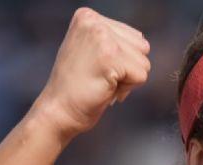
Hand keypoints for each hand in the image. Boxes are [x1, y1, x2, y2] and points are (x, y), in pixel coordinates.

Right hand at [31, 7, 151, 137]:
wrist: (58, 111)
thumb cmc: (75, 87)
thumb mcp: (90, 51)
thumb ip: (112, 40)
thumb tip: (142, 42)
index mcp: (87, 16)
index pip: (133, 37)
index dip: (122, 60)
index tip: (97, 68)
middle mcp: (95, 21)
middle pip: (141, 47)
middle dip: (128, 68)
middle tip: (100, 77)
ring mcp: (102, 38)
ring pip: (143, 62)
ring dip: (127, 79)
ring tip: (102, 82)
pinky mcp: (110, 57)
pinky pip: (141, 76)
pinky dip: (127, 89)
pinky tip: (105, 89)